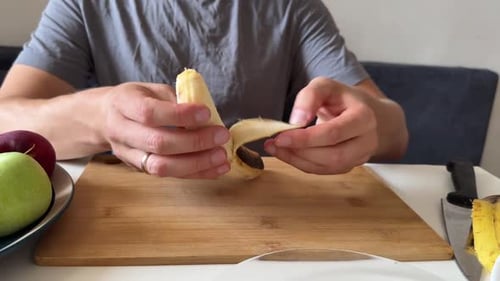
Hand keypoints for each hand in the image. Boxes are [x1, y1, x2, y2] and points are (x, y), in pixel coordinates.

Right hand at [101, 82, 230, 177]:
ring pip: (161, 167)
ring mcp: (129, 155)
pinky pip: (170, 176)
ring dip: (196, 163)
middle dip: (194, 142)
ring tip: (222, 156)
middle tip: (221, 136)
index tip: (206, 113)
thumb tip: (207, 116)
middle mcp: (122, 132)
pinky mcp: (140, 169)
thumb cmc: (136, 100)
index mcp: (124, 104)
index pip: (149, 113)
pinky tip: (217, 169)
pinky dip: (196, 173)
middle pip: (157, 143)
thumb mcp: (152, 90)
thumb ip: (175, 99)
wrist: (103, 119)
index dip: (179, 115)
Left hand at [264, 77, 377, 173]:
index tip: (280, 137)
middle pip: (333, 155)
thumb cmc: (342, 98)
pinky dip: (302, 164)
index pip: (333, 134)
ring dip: (298, 160)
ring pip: (328, 167)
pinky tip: (287, 154)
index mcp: (364, 117)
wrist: (365, 112)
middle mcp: (367, 140)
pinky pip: (324, 170)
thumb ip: (310, 96)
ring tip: (276, 148)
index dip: (305, 139)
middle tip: (274, 144)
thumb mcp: (326, 86)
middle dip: (300, 152)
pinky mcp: (349, 165)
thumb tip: (296, 122)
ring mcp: (360, 156)